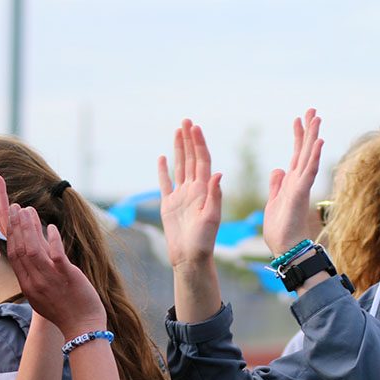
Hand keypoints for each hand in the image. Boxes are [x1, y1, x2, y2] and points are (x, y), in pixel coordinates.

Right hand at [7, 204, 105, 339]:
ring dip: (30, 227)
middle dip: (17, 226)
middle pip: (20, 249)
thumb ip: (36, 273)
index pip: (13, 255)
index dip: (11, 235)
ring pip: (34, 249)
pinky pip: (56, 254)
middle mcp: (35, 282)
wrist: (82, 327)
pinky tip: (51, 227)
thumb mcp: (41, 294)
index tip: (11, 218)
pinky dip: (52, 239)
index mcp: (27, 285)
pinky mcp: (67, 276)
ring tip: (29, 211)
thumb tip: (35, 249)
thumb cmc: (64, 310)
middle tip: (17, 207)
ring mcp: (50, 279)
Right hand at [158, 119, 222, 270]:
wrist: (190, 259)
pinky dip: (163, 170)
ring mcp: (180, 197)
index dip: (199, 144)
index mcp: (204, 191)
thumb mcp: (211, 218)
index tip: (195, 128)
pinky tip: (162, 158)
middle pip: (191, 159)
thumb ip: (214, 196)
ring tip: (177, 131)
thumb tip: (218, 173)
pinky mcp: (169, 205)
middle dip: (189, 140)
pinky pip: (165, 183)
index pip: (202, 161)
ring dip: (179, 149)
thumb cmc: (203, 242)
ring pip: (179, 167)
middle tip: (186, 120)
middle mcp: (193, 190)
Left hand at [262, 109, 323, 255]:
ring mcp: (301, 187)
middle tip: (312, 110)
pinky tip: (318, 142)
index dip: (297, 137)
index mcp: (291, 183)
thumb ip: (276, 185)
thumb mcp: (273, 201)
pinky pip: (308, 172)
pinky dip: (314, 157)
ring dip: (313, 138)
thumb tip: (278, 169)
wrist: (285, 248)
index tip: (297, 119)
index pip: (296, 155)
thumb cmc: (280, 230)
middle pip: (305, 151)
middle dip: (308, 130)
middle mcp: (299, 182)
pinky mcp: (300, 194)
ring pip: (309, 157)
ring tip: (317, 118)